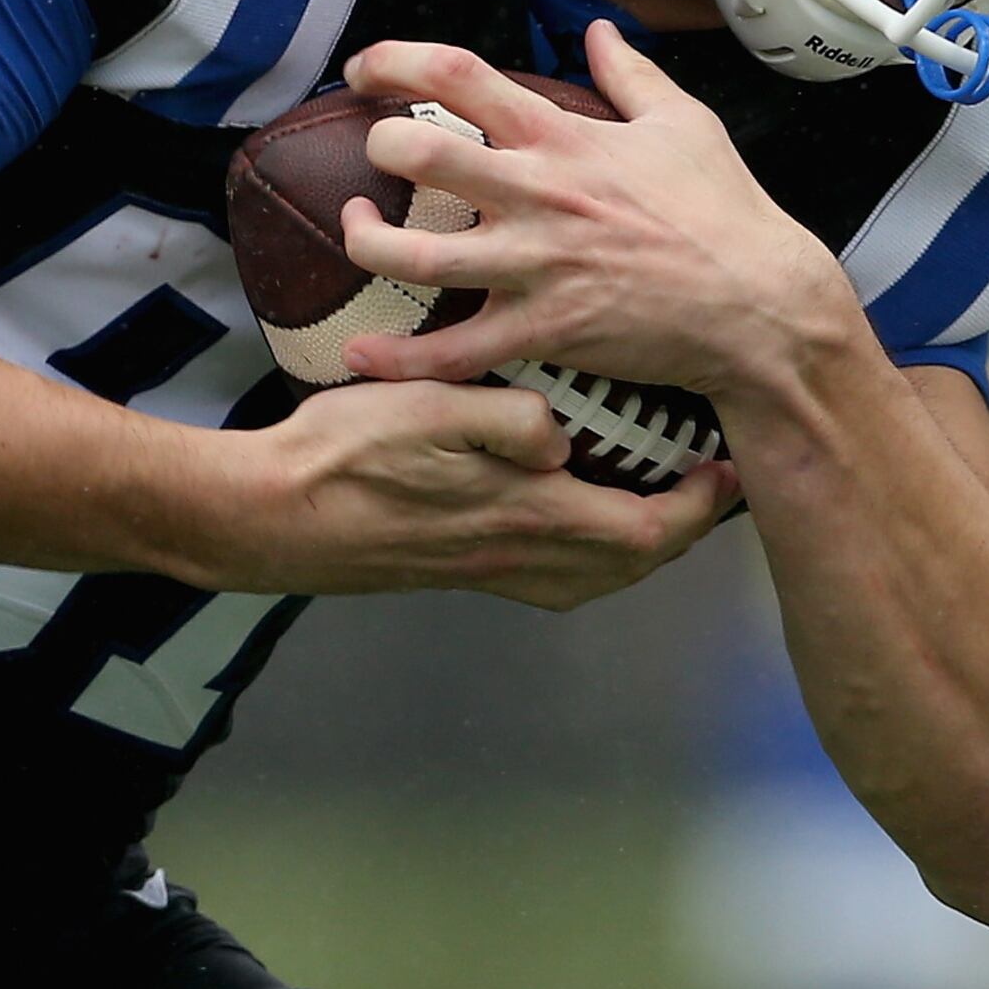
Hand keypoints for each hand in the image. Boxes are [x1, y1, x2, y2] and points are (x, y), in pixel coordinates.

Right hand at [217, 374, 737, 610]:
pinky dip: (590, 560)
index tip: (723, 468)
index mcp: (523, 515)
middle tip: (705, 485)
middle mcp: (515, 556)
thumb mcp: (426, 408)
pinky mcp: (457, 571)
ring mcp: (486, 571)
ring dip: (640, 549)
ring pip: (594, 579)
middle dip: (683, 531)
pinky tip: (577, 523)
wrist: (265, 517)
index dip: (698, 506)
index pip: (646, 528)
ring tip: (657, 502)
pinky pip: (552, 580)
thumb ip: (504, 419)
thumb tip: (561, 436)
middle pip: (632, 565)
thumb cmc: (339, 456)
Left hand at [333, 23, 857, 407]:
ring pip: (414, 258)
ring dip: (364, 244)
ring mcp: (536, 269)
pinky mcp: (543, 332)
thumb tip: (599, 32)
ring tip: (356, 231)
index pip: (462, 76)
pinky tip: (361, 348)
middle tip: (372, 151)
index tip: (367, 67)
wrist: (760, 308)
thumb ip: (631, 75)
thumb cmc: (726, 214)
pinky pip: (453, 351)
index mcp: (566, 140)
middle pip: (420, 156)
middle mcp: (539, 197)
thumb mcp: (685, 124)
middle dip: (377, 145)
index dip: (396, 60)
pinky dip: (398, 356)